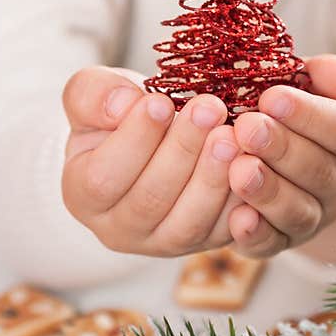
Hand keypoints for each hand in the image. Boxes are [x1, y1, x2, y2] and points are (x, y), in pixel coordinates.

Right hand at [61, 66, 244, 256]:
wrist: (151, 136)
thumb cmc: (119, 114)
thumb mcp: (95, 93)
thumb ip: (93, 95)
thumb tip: (121, 106)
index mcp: (83, 194)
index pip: (104, 177)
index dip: (135, 139)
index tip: (162, 101)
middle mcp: (118, 229)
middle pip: (150, 200)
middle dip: (183, 151)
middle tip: (210, 108)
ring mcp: (163, 242)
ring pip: (188, 223)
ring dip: (213, 178)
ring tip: (231, 135)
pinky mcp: (204, 241)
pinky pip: (224, 230)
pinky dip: (240, 201)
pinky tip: (252, 164)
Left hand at [225, 54, 335, 257]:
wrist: (298, 166)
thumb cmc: (295, 116)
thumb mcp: (313, 90)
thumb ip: (323, 77)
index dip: (309, 114)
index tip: (272, 96)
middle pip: (318, 171)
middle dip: (281, 149)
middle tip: (246, 128)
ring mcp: (313, 217)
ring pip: (298, 211)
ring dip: (267, 191)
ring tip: (238, 169)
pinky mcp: (282, 242)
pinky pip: (273, 245)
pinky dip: (256, 234)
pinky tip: (236, 218)